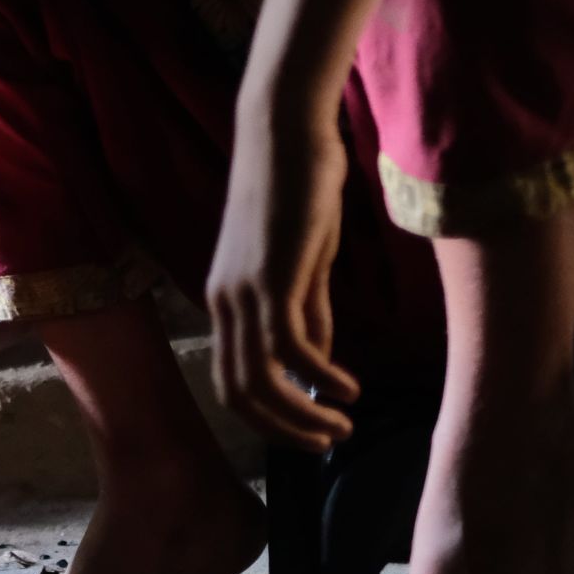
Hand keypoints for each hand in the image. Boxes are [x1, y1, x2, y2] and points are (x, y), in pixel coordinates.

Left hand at [206, 103, 360, 450]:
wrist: (284, 129)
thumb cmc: (296, 188)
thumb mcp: (302, 260)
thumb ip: (307, 307)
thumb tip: (316, 358)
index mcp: (226, 300)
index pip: (232, 381)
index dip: (267, 419)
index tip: (308, 433)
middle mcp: (225, 302)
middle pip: (239, 393)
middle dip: (284, 431)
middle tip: (328, 443)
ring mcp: (243, 291)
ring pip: (261, 380)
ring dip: (302, 415)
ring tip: (342, 427)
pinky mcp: (271, 276)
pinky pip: (290, 347)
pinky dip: (317, 377)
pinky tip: (347, 388)